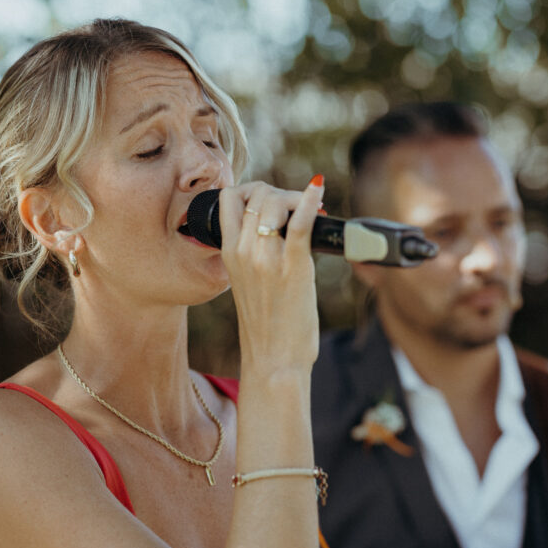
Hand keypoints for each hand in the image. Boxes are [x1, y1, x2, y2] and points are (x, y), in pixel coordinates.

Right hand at [218, 179, 322, 372]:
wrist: (273, 359)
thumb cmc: (266, 325)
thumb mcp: (247, 282)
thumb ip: (254, 253)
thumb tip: (278, 228)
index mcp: (229, 253)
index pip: (229, 198)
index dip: (251, 189)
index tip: (271, 200)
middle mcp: (244, 251)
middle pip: (256, 193)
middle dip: (279, 192)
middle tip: (297, 208)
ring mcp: (267, 258)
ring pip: (275, 201)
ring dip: (296, 198)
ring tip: (310, 211)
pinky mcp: (294, 267)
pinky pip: (301, 222)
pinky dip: (311, 201)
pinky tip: (319, 190)